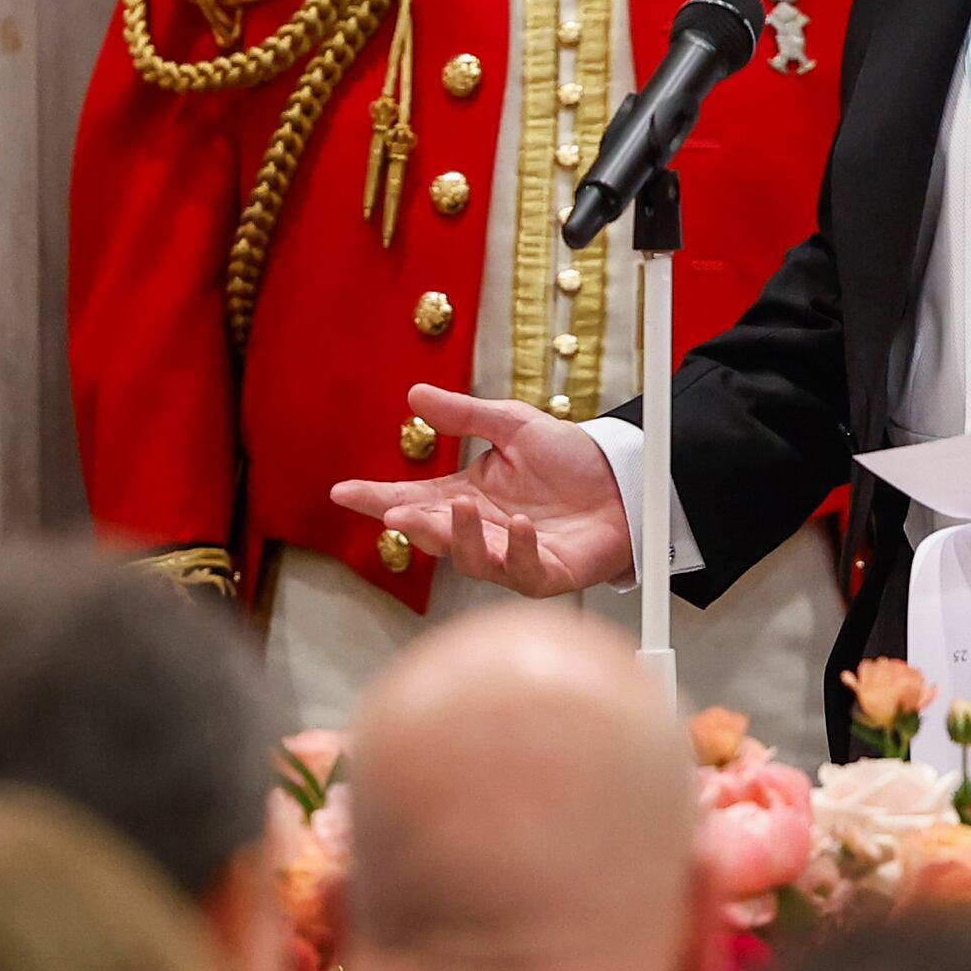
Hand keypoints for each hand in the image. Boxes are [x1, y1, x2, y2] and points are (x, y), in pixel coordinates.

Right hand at [327, 384, 637, 595]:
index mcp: (468, 497)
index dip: (377, 498)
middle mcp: (484, 531)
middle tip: (396, 514)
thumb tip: (415, 395)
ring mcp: (512, 557)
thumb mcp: (512, 423)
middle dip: (413, 526)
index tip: (344, 492)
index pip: (413, 500)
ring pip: (472, 560)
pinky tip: (520, 527)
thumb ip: (464, 415)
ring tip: (462, 506)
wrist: (626, 479)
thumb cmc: (571, 458)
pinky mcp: (547, 574)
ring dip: (463, 538)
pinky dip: (519, 551)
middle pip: (435, 535)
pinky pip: (524, 572)